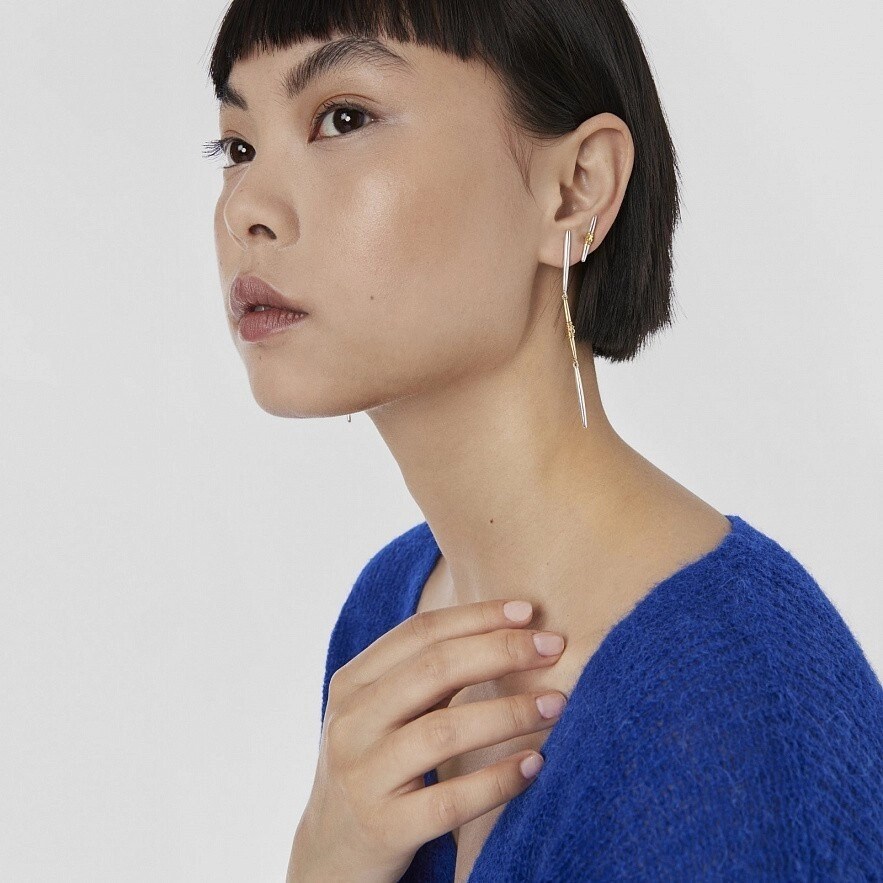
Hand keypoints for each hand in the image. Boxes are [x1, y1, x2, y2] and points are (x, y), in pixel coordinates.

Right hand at [288, 599, 567, 881]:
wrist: (329, 857)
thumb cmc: (372, 768)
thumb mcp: (379, 714)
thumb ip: (423, 677)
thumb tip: (509, 633)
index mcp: (351, 683)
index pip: (419, 633)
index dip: (476, 617)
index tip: (528, 612)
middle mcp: (352, 723)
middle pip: (434, 670)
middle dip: (501, 651)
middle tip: (553, 647)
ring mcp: (364, 776)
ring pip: (444, 731)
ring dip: (509, 712)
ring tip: (555, 704)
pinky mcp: (384, 828)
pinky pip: (450, 800)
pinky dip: (497, 779)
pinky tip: (534, 764)